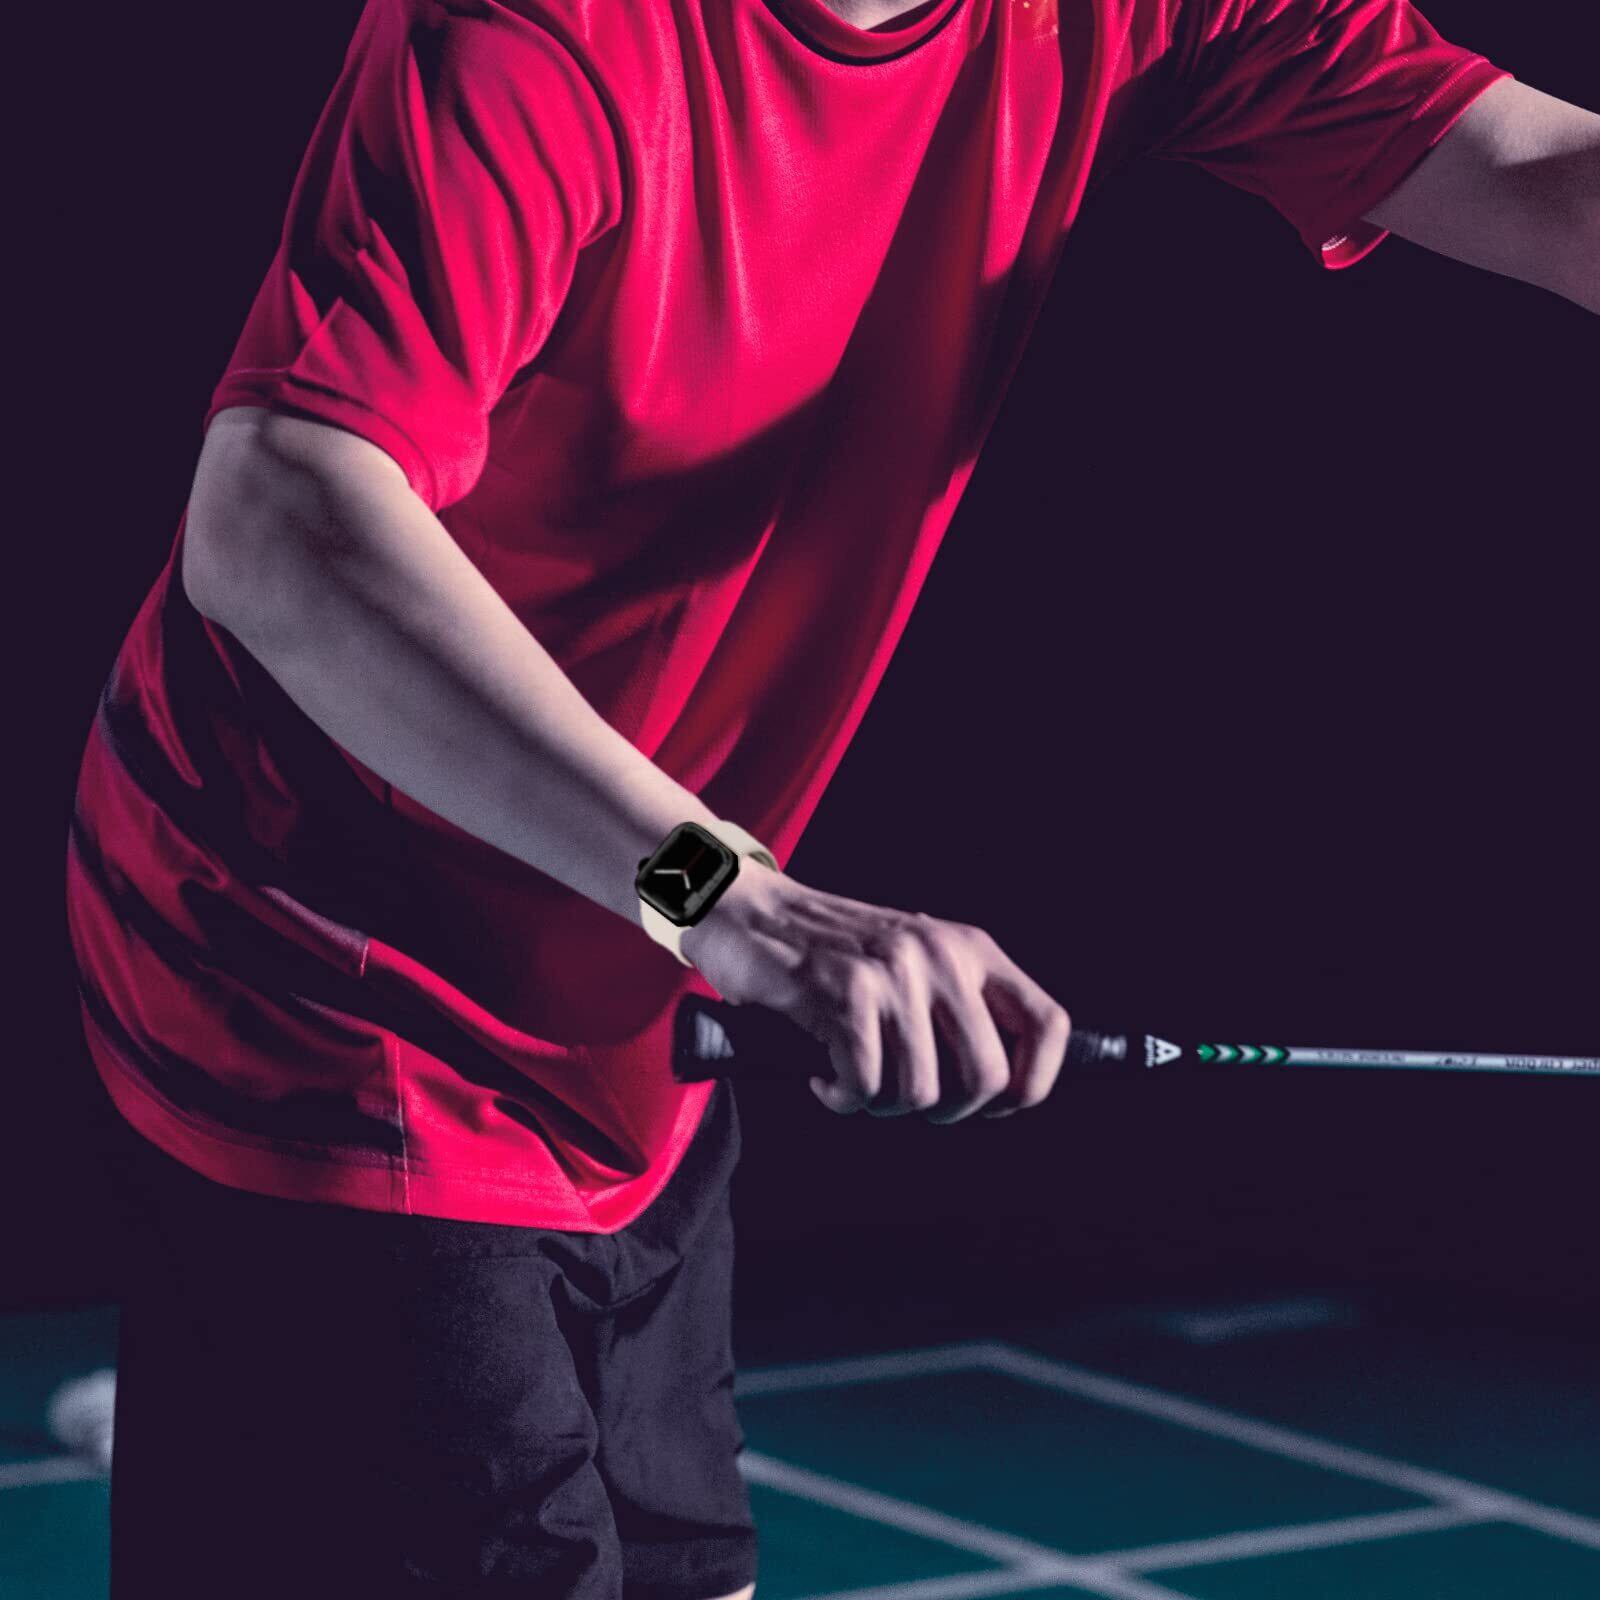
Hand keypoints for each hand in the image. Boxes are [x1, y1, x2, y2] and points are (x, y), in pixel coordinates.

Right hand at [679, 865, 1070, 1121]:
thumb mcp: (912, 959)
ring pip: (921, 1092)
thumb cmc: (829, 950)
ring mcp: (894, 973)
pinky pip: (866, 1084)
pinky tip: (825, 1078)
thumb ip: (955, 1006)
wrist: (748, 909)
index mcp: (970, 949)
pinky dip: (843, 1098)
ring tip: (855, 1082)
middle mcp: (941, 956)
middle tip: (904, 1099)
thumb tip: (997, 1089)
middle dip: (945, 1111)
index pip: (1049, 1024)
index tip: (996, 1107)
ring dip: (882, 1106)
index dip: (1033, 1083)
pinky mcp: (845, 992)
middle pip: (987, 1078)